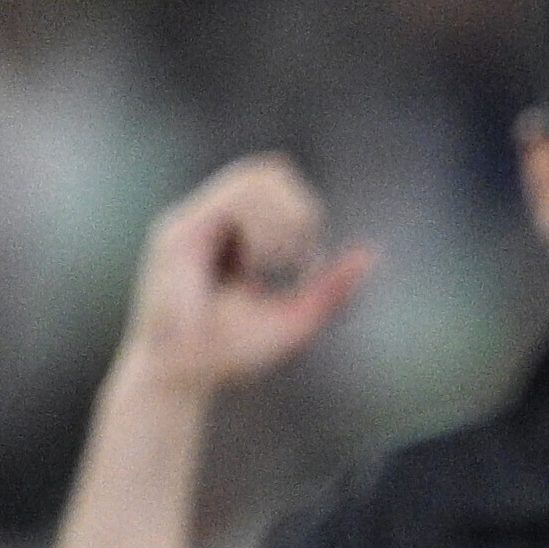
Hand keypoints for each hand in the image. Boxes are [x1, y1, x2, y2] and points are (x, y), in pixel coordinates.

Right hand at [115, 154, 375, 399]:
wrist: (179, 379)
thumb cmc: (229, 352)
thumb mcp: (293, 319)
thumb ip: (329, 290)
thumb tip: (370, 255)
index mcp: (236, 232)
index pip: (278, 182)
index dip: (305, 208)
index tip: (306, 261)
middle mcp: (211, 218)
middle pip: (268, 168)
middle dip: (297, 211)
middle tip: (295, 260)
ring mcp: (191, 220)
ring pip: (251, 178)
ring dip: (278, 221)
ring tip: (271, 265)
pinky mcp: (178, 234)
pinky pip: (228, 204)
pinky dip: (258, 232)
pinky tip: (255, 267)